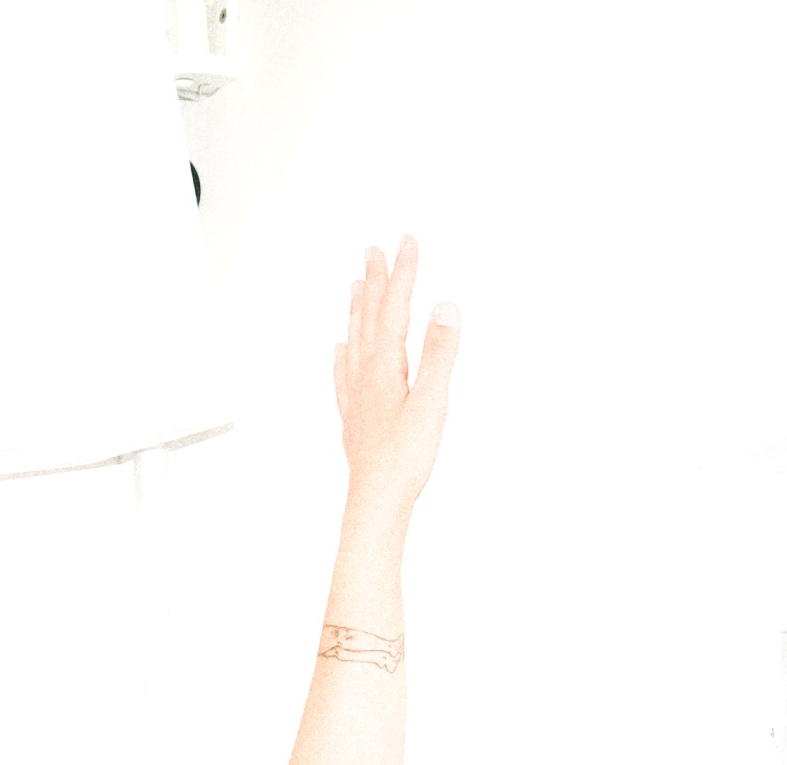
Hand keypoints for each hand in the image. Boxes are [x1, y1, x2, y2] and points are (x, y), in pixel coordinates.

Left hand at [329, 238, 457, 510]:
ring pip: (355, 340)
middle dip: (376, 281)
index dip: (403, 273)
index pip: (395, 308)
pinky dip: (344, 353)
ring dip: (358, 310)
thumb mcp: (432, 403)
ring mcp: (357, 395)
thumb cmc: (404, 459)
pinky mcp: (356, 416)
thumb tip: (445, 306)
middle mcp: (365, 375)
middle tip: (373, 249)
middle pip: (370, 317)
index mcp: (385, 367)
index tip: (407, 241)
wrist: (375, 502)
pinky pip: (345, 374)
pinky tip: (341, 349)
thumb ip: (439, 353)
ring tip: (356, 285)